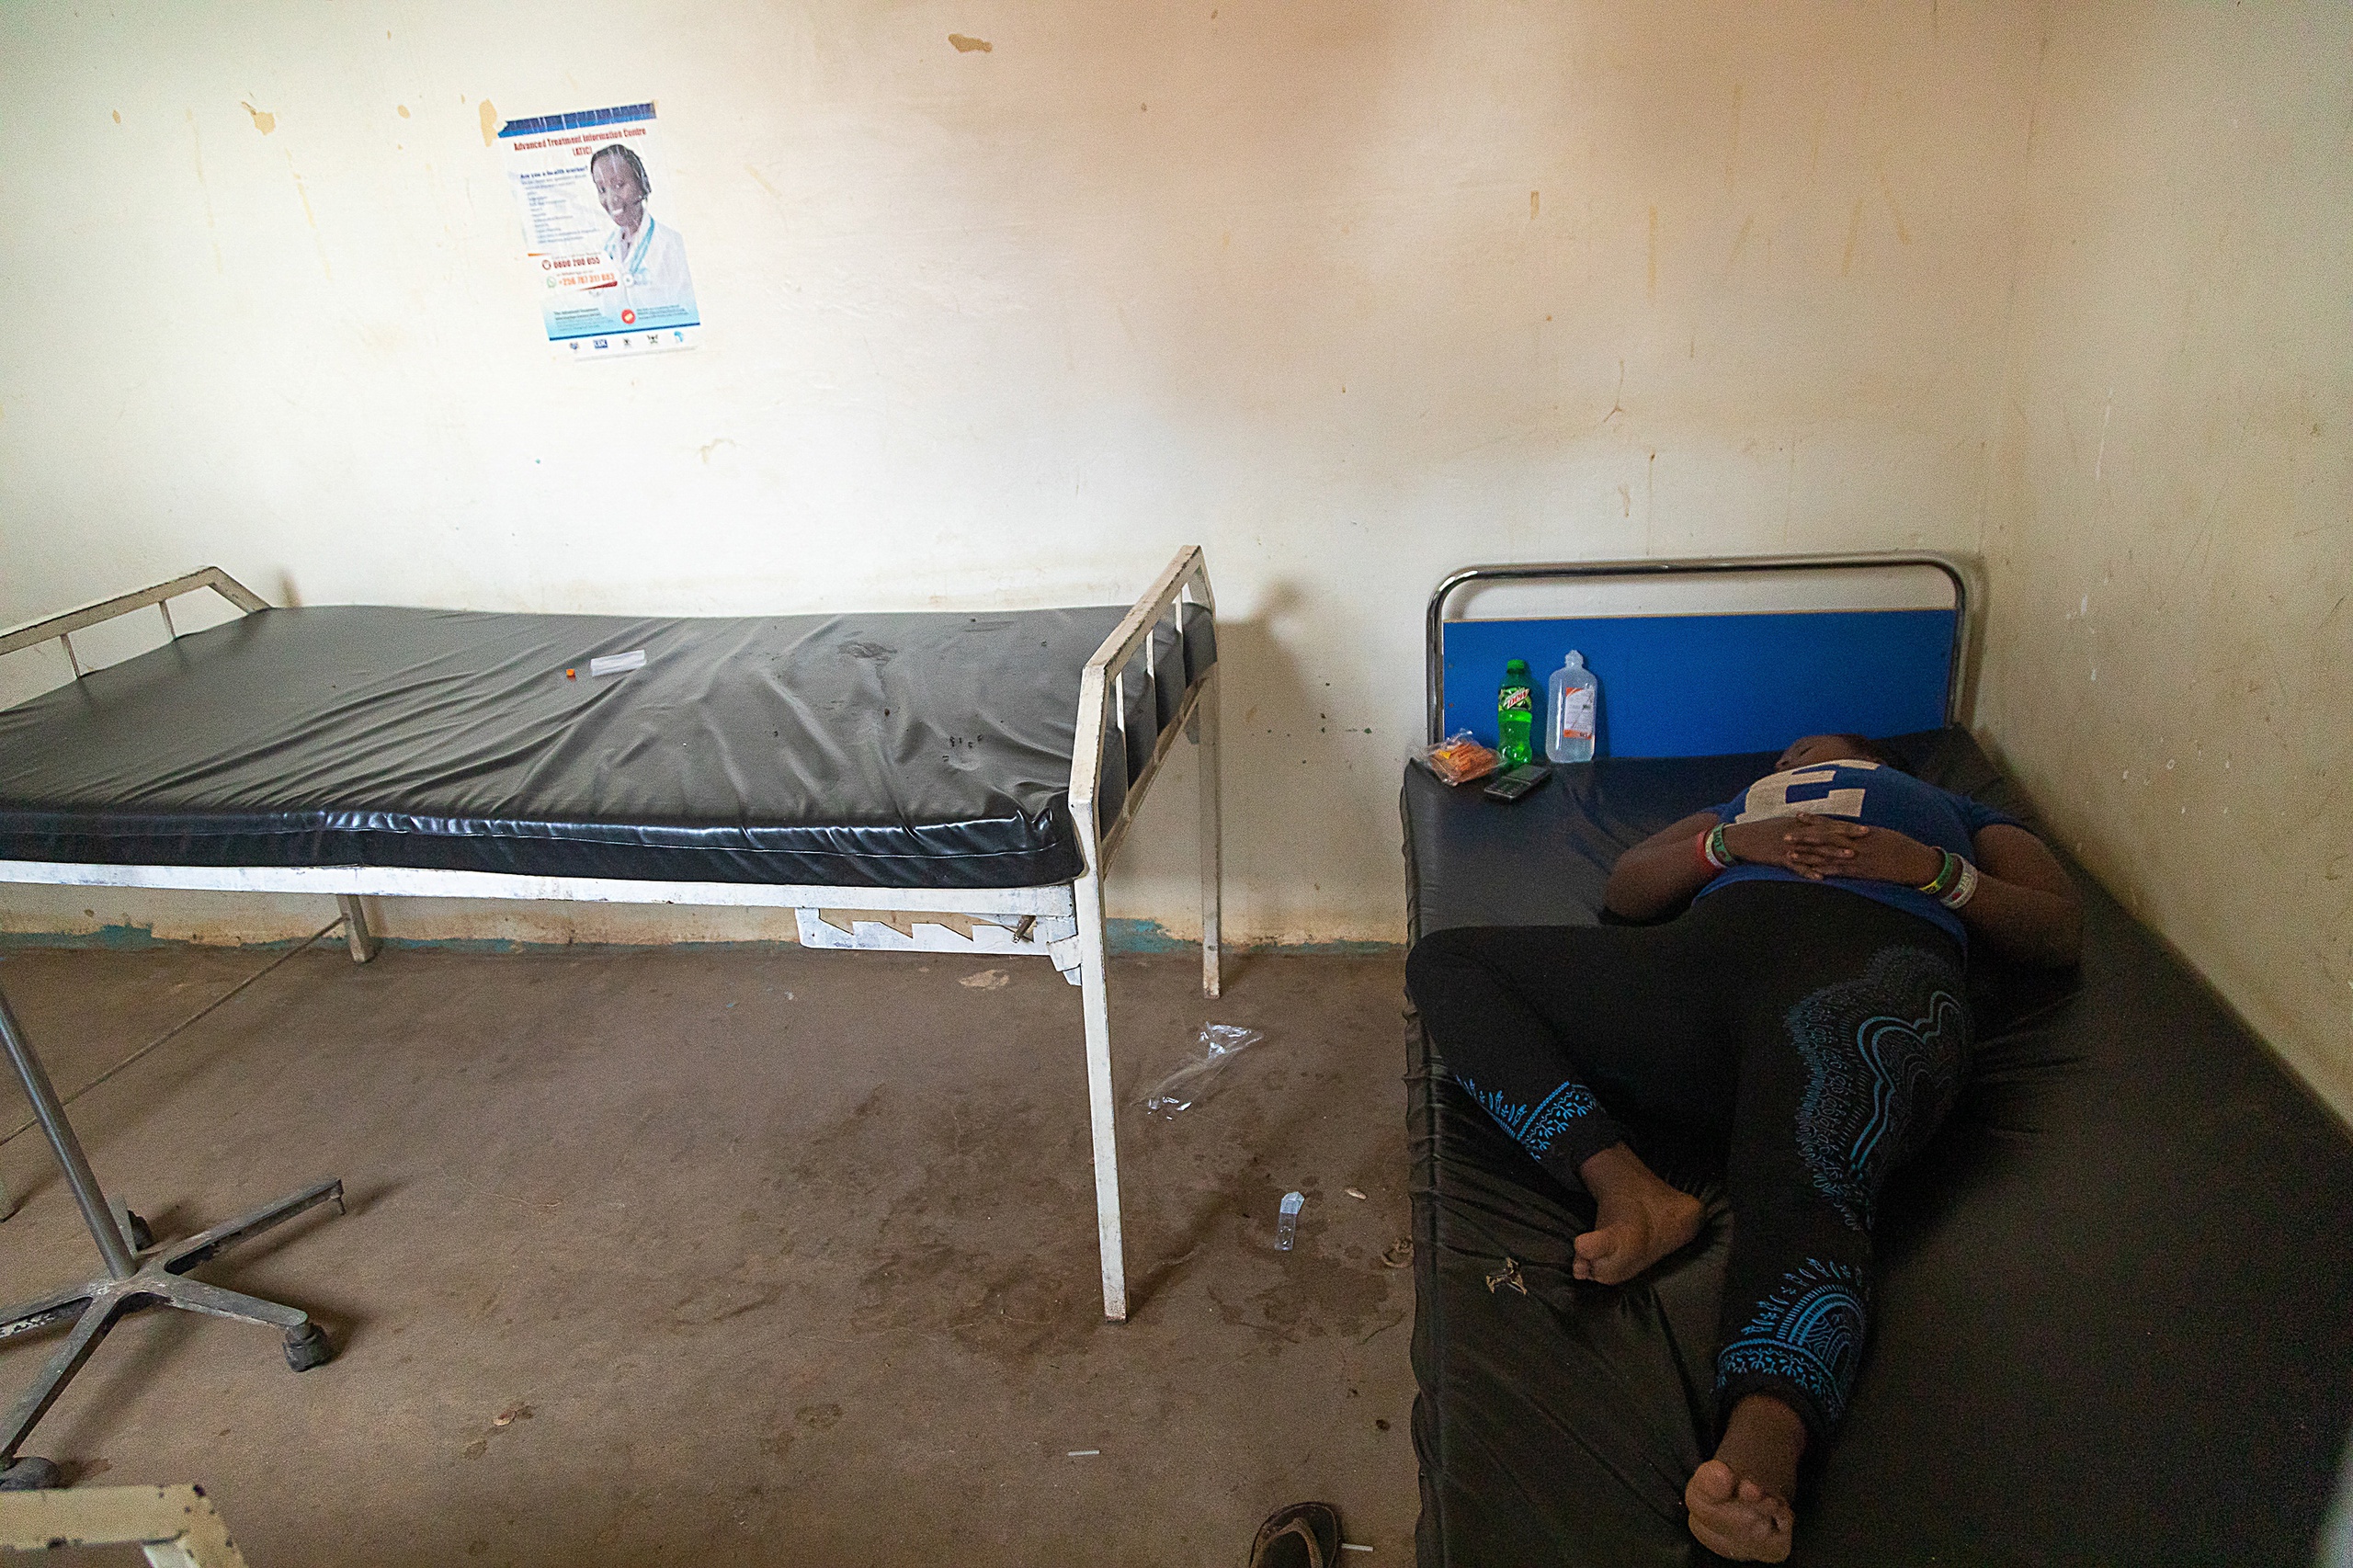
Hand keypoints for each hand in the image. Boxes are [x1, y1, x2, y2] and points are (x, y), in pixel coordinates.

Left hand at [1762, 814, 1942, 885]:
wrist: (1918, 862)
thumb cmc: (1902, 845)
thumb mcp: (1881, 833)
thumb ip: (1862, 832)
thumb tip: (1848, 829)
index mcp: (1861, 831)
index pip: (1833, 824)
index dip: (1814, 821)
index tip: (1798, 816)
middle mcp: (1857, 844)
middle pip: (1825, 840)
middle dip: (1804, 838)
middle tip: (1784, 835)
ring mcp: (1859, 860)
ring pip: (1828, 856)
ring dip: (1808, 856)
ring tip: (1790, 853)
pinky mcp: (1863, 874)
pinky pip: (1841, 873)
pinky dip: (1825, 872)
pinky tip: (1811, 873)